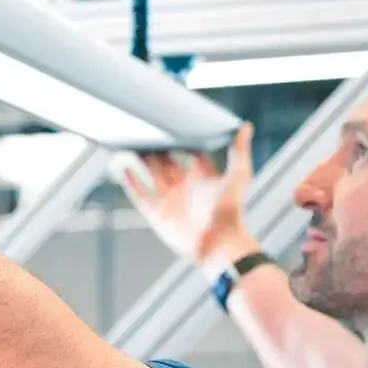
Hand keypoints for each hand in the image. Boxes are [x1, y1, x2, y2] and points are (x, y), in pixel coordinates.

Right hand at [120, 122, 253, 263]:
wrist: (219, 244)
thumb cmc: (231, 212)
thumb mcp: (238, 176)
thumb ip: (239, 151)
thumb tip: (245, 126)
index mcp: (203, 178)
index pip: (190, 154)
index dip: (183, 140)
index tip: (173, 123)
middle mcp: (185, 188)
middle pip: (167, 163)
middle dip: (158, 147)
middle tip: (148, 129)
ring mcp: (170, 201)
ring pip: (152, 176)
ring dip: (142, 162)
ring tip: (132, 144)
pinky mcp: (158, 214)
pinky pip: (141, 196)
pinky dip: (131, 183)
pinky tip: (122, 170)